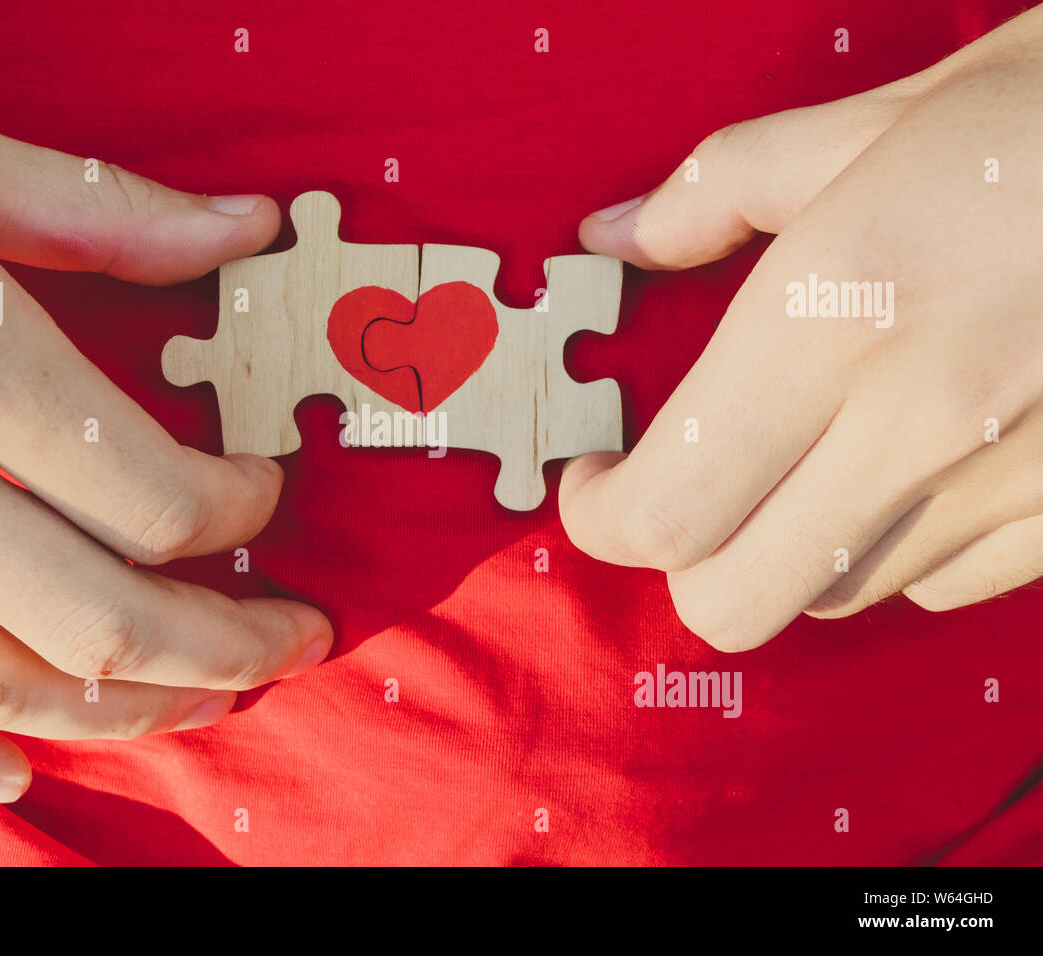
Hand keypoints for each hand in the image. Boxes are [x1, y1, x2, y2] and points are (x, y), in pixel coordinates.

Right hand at [0, 14, 330, 800]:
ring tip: (198, 702)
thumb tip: (245, 226)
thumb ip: (103, 210)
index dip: (240, 514)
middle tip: (290, 641)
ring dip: (115, 711)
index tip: (260, 497)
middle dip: (224, 649)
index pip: (151, 493)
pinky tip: (0, 770)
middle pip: (96, 618)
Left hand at [561, 8, 1042, 650]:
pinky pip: (946, 585)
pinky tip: (912, 467)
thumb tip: (614, 236)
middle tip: (678, 486)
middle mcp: (917, 426)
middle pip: (731, 600)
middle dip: (681, 557)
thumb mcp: (877, 119)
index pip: (665, 509)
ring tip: (805, 457)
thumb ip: (718, 191)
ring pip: (834, 597)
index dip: (600, 516)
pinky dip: (897, 547)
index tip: (594, 479)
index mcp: (836, 315)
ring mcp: (1014, 487)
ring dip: (789, 546)